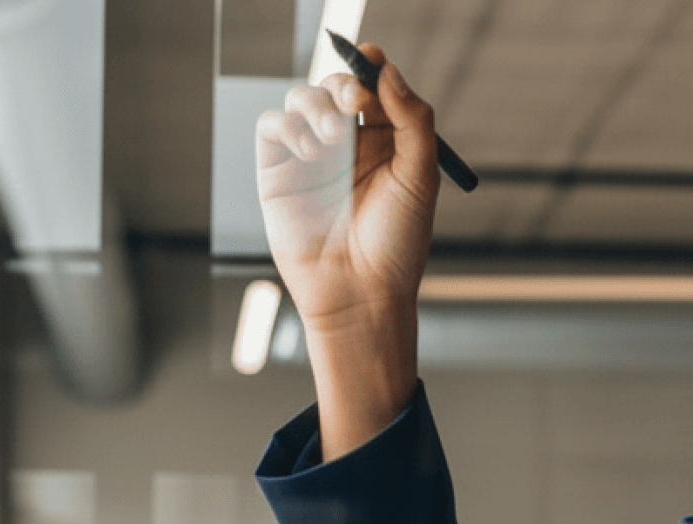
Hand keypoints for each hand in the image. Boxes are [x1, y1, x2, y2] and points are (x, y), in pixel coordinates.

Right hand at [254, 43, 438, 339]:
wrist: (360, 293)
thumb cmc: (396, 243)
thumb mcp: (420, 176)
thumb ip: (412, 119)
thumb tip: (387, 71)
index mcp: (384, 142)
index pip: (373, 87)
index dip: (371, 67)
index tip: (373, 61)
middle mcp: (346, 145)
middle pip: (335, 86)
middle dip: (344, 82)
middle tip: (355, 101)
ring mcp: (309, 157)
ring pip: (300, 98)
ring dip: (316, 104)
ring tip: (334, 138)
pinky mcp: (277, 173)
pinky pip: (272, 125)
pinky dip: (288, 125)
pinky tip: (311, 151)